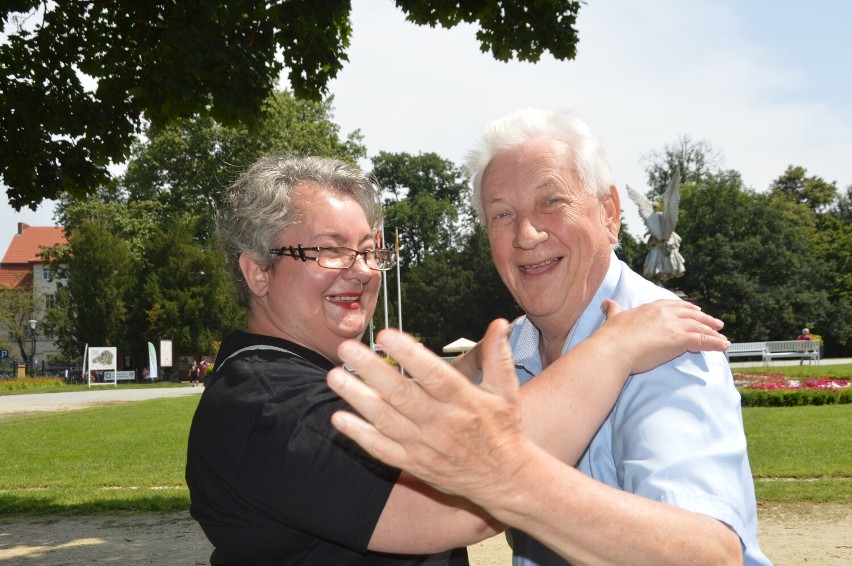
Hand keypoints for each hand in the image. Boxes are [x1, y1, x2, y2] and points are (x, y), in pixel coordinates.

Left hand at [327, 319, 527, 502]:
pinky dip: (359, 435)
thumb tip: (499, 323)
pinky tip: (339, 418)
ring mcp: (424, 445)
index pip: (433, 375)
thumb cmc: (502, 428)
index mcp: (463, 401)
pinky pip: (381, 449)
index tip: (386, 335)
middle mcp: (441, 423)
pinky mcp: (413, 463)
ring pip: (385, 420)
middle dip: (371, 370)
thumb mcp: (506, 390)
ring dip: (357, 398)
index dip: (409, 355)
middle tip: (347, 349)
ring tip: (334, 377)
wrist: (502, 479)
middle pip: (401, 395)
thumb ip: (497, 355)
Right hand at [594, 299, 728, 374]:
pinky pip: (702, 340)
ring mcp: (674, 325)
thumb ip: (613, 310)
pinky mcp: (679, 340)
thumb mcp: (613, 318)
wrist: (614, 348)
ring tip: (723, 337)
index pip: (673, 306)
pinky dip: (714, 343)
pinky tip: (722, 346)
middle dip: (705, 319)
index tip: (694, 311)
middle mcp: (665, 313)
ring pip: (699, 327)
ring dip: (713, 332)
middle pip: (691, 315)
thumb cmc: (612, 336)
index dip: (686, 309)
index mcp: (651, 308)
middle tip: (716, 323)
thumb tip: (606, 302)